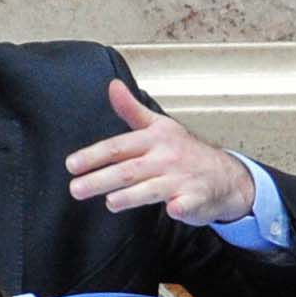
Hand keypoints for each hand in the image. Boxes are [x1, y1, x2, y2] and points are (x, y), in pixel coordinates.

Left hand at [64, 78, 255, 226]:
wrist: (224, 174)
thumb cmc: (185, 151)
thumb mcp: (159, 126)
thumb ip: (131, 110)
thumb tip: (112, 86)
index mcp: (154, 139)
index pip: (118, 147)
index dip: (94, 155)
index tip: (71, 164)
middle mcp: (166, 158)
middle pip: (129, 169)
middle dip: (101, 179)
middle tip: (76, 188)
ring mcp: (182, 179)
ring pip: (153, 187)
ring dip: (132, 195)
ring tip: (110, 202)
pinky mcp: (196, 198)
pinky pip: (188, 203)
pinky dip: (182, 206)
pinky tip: (173, 210)